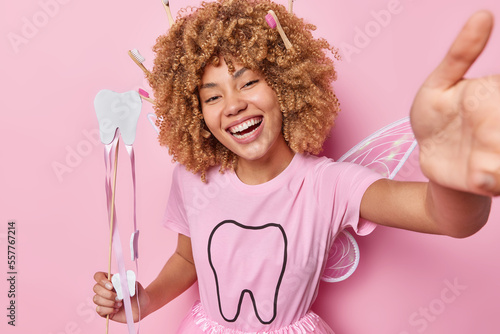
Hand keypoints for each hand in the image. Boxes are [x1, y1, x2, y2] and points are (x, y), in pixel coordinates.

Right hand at [92, 271, 149, 322]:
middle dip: (108, 294)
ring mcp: (103, 301)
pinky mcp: (104, 311)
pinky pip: (99, 310)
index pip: (98, 276)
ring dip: (109, 302)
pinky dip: (108, 310)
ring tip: (120, 304)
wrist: (142, 308)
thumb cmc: (138, 295)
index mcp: (111, 281)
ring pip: (96, 299)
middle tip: (120, 298)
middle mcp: (105, 290)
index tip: (111, 286)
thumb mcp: (136, 286)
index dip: (102, 280)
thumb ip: (128, 281)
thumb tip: (119, 280)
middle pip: (96, 288)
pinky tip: (116, 309)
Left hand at [411, 10, 499, 195]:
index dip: (496, 97)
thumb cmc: (436, 115)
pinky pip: (495, 180)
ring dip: (498, 162)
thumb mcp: (440, 83)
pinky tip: (481, 177)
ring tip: (483, 163)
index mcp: (495, 96)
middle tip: (482, 130)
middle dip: (494, 131)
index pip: (499, 90)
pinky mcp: (483, 179)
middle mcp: (498, 125)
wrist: (427, 155)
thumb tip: (482, 15)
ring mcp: (494, 153)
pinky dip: (494, 180)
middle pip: (499, 128)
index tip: (480, 104)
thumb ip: (461, 54)